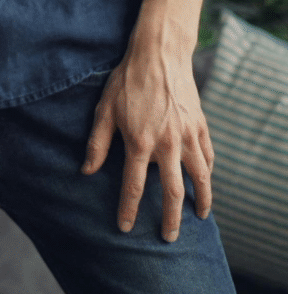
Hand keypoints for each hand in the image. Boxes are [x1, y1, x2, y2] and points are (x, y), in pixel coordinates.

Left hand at [82, 38, 213, 241]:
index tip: (126, 228)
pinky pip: (208, 158)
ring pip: (200, 178)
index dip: (129, 209)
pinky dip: (208, 174)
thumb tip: (85, 171)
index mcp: (139, 142)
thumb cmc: (126, 81)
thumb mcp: (104, 110)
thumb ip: (97, 143)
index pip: (133, 186)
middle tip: (168, 238)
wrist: (159, 55)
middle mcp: (167, 144)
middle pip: (173, 192)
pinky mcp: (201, 127)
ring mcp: (188, 136)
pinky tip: (205, 183)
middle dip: (170, 219)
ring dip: (201, 201)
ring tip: (198, 217)